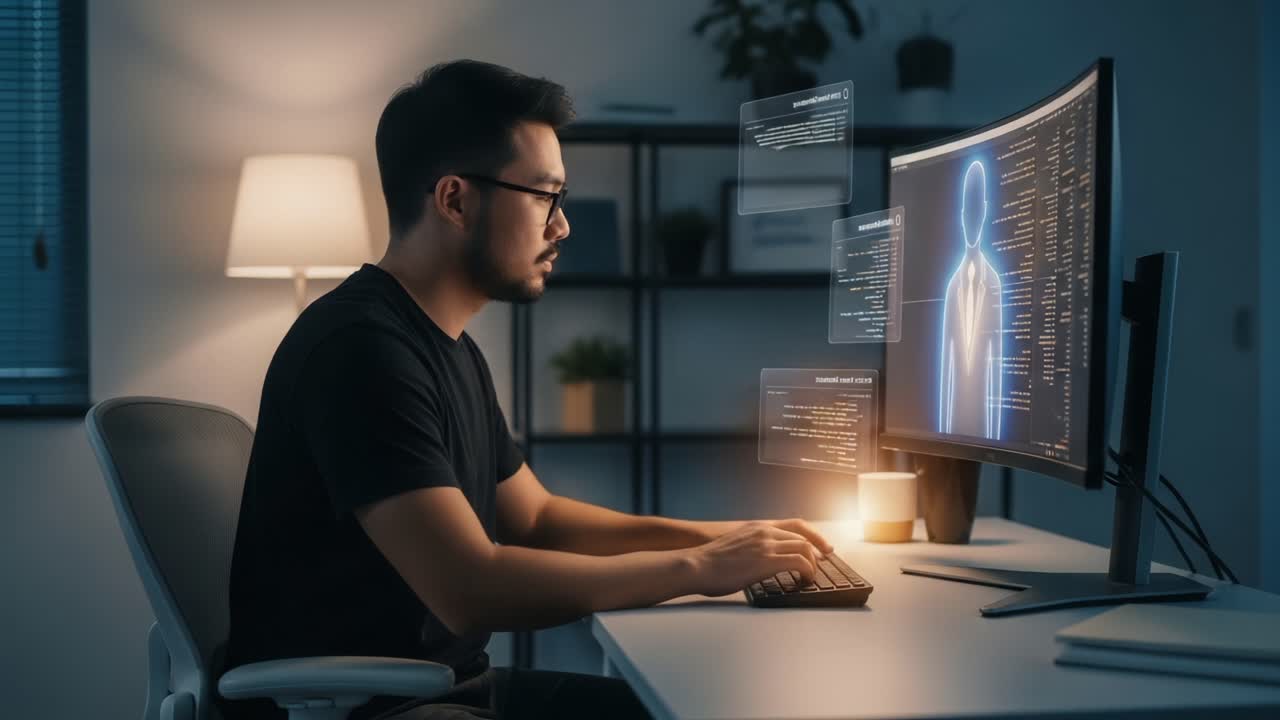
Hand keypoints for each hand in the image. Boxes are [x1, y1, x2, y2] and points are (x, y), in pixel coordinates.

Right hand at [685, 521, 825, 596]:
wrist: (697, 565)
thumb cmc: (709, 562)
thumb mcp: (734, 547)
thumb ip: (750, 549)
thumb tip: (757, 562)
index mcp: (756, 527)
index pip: (794, 526)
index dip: (812, 536)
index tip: (821, 547)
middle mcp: (764, 532)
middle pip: (802, 537)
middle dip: (816, 552)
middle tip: (819, 566)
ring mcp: (766, 545)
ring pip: (804, 548)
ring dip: (812, 564)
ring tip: (810, 576)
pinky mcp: (767, 560)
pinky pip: (799, 562)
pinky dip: (808, 571)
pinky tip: (805, 580)